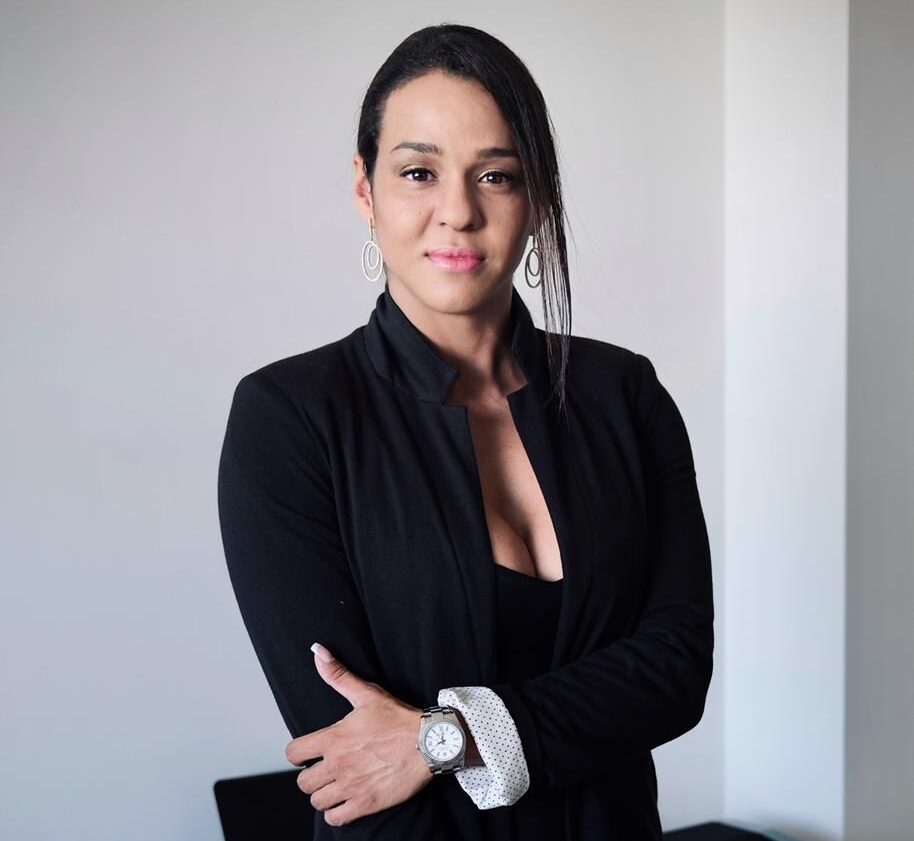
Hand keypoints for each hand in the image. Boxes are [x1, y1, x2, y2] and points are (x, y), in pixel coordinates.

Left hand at [285, 642, 433, 826]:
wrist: (430, 743)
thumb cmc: (399, 718)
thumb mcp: (367, 693)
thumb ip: (338, 675)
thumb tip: (317, 652)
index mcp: (333, 739)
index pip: (293, 754)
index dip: (298, 753)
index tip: (310, 752)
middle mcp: (338, 765)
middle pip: (303, 782)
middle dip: (312, 776)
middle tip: (326, 770)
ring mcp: (351, 787)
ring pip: (317, 801)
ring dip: (324, 795)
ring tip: (336, 785)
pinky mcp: (366, 804)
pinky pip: (335, 818)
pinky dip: (337, 812)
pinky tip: (346, 801)